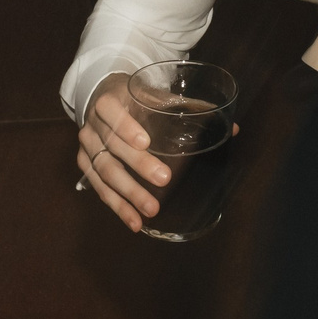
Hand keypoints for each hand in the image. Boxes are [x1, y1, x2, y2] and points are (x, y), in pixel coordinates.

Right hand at [77, 72, 238, 231]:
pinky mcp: (84, 164)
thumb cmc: (135, 98)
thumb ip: (190, 108)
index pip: (111, 111)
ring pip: (103, 171)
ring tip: (151, 209)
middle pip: (111, 146)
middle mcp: (92, 124)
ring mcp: (87, 146)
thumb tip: (233, 128)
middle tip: (164, 179)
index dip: (126, 126)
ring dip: (128, 193)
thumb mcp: (155, 96)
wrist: (101, 97)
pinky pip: (99, 188)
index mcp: (109, 101)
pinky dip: (117, 206)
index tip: (146, 142)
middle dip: (137, 164)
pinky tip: (134, 222)